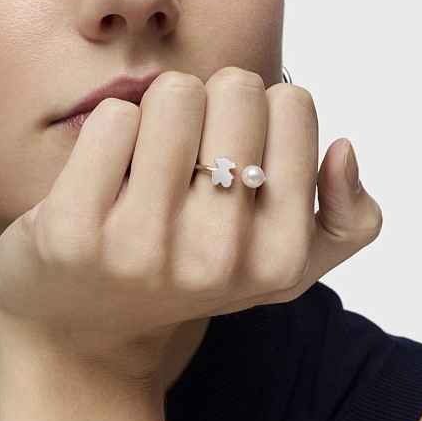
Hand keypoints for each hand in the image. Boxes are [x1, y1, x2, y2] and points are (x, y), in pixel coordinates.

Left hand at [0, 67, 381, 375]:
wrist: (85, 331)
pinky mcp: (74, 229)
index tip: (233, 152)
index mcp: (278, 258)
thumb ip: (347, 221)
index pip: (293, 104)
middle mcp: (215, 256)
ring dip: (158, 112)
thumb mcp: (282, 268)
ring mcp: (142, 245)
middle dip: (211, 104)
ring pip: (173, 94)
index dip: (260, 112)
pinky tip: (105, 174)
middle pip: (236, 88)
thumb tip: (343, 147)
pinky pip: (113, 118)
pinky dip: (111, 130)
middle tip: (187, 152)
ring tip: (147, 161)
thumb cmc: (189, 277)